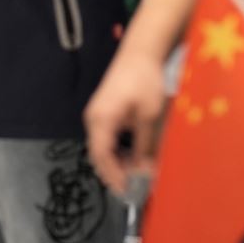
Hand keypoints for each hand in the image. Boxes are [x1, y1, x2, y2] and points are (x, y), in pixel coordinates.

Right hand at [85, 46, 169, 195]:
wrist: (141, 51)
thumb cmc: (144, 80)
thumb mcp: (149, 116)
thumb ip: (145, 145)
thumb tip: (145, 171)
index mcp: (100, 120)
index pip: (102, 157)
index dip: (113, 176)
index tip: (127, 191)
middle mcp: (94, 119)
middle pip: (100, 155)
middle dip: (116, 172)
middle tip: (135, 186)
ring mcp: (98, 114)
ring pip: (104, 147)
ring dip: (119, 161)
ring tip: (138, 173)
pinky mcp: (106, 111)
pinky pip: (108, 137)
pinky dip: (120, 149)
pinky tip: (135, 155)